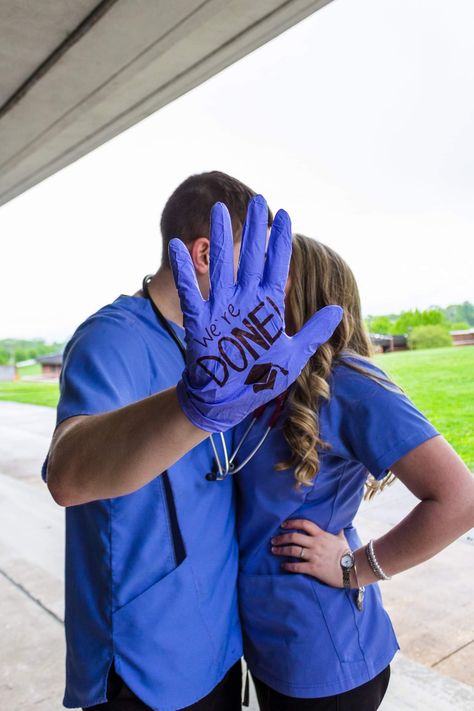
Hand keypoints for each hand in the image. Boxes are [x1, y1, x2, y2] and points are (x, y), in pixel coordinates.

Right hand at [168, 195, 342, 432]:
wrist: (230, 400)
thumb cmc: (261, 378)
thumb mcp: (293, 356)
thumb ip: (313, 332)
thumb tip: (338, 310)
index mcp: (268, 306)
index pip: (276, 265)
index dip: (279, 240)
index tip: (284, 213)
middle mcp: (245, 300)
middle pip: (250, 257)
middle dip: (254, 229)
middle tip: (257, 199)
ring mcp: (222, 307)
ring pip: (222, 265)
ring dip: (219, 238)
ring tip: (219, 210)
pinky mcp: (201, 319)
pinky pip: (190, 290)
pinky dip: (185, 270)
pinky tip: (179, 246)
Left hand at [271, 518, 350, 587]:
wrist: (352, 569)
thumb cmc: (347, 554)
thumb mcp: (342, 539)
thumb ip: (338, 532)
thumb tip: (341, 526)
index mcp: (321, 535)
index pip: (304, 524)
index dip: (291, 523)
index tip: (283, 525)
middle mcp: (315, 544)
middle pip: (294, 537)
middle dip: (281, 538)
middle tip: (273, 540)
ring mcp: (314, 556)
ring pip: (293, 550)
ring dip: (281, 550)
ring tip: (274, 550)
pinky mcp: (313, 568)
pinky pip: (297, 566)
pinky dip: (288, 566)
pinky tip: (283, 566)